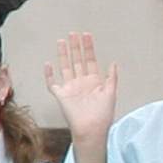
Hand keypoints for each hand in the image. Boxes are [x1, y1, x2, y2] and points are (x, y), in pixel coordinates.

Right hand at [46, 31, 120, 145]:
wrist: (91, 129)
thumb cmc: (103, 115)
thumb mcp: (111, 93)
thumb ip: (112, 78)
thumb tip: (114, 63)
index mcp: (94, 81)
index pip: (90, 60)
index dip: (88, 48)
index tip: (86, 36)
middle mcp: (81, 82)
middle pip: (77, 60)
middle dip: (75, 46)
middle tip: (73, 33)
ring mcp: (70, 88)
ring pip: (65, 67)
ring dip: (63, 54)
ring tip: (61, 41)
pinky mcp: (61, 95)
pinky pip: (52, 83)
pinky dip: (49, 75)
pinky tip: (48, 64)